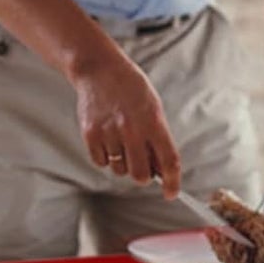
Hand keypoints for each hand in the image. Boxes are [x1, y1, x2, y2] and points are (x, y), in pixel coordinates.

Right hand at [72, 46, 182, 195]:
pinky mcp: (91, 135)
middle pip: (141, 175)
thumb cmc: (130, 87)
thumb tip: (161, 169)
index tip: (171, 192)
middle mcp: (132, 129)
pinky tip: (108, 139)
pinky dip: (106, 157)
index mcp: (153, 121)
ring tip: (122, 141)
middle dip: (144, 175)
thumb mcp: (153, 106)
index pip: (168, 160)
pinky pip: (101, 162)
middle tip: (142, 164)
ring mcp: (110, 132)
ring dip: (123, 163)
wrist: (99, 70)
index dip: (172, 182)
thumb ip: (158, 137)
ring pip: (120, 170)